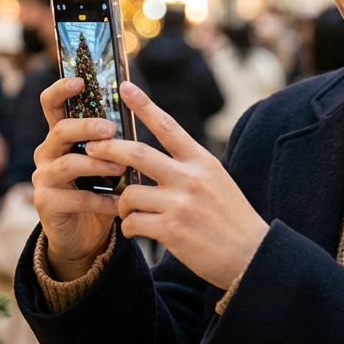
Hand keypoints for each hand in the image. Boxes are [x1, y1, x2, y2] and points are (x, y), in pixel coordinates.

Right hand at [30, 77, 123, 280]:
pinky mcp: (46, 204)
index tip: (80, 80)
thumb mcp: (105, 160)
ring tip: (120, 169)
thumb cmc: (99, 189)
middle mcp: (46, 153)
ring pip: (67, 164)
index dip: (62, 89)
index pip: (52, 104)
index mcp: (60, 136)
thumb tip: (138, 107)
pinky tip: (120, 204)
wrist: (84, 235)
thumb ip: (112, 139)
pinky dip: (101, 201)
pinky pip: (75, 198)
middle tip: (110, 129)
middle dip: (86, 127)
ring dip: (96, 165)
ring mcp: (43, 178)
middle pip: (61, 131)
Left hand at [86, 81, 268, 288]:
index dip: (143, 105)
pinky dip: (128, 227)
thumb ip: (189, 168)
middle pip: (137, 153)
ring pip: (129, 194)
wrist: (252, 256)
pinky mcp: (171, 231)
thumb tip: (155, 158)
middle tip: (91, 150)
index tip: (124, 87)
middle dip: (108, 149)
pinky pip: (133, 223)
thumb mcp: (218, 182)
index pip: (168, 126)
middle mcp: (191, 178)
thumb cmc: (232, 220)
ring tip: (126, 211)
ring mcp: (180, 204)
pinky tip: (135, 231)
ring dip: (121, 204)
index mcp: (202, 161)